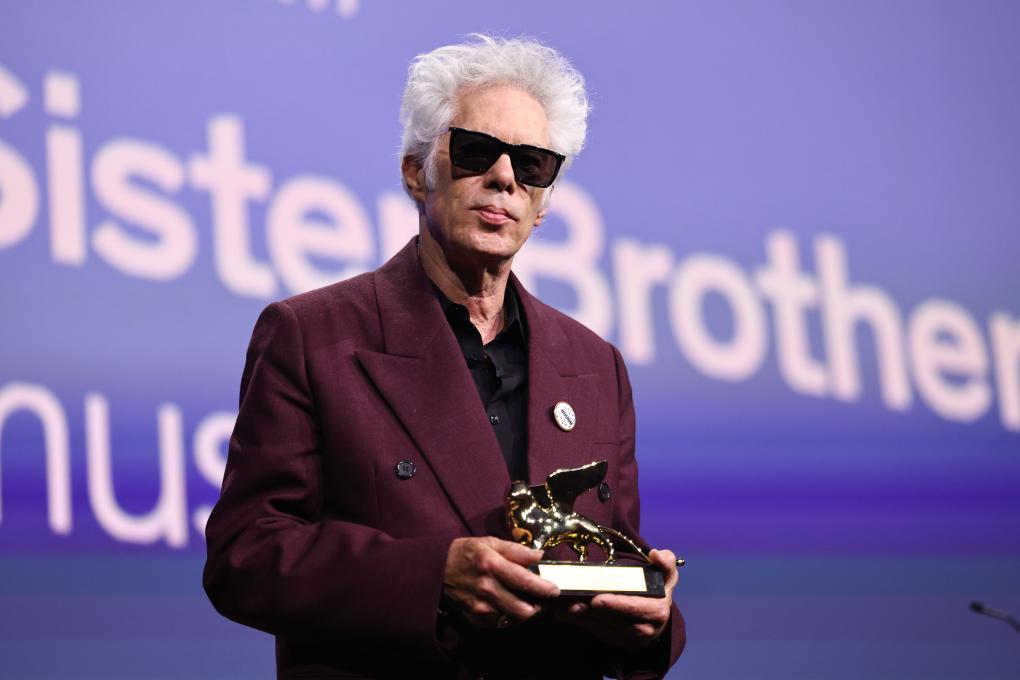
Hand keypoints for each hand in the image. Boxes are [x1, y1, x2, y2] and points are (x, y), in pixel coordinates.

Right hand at [443, 536, 560, 627]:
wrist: (436, 569)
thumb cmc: (467, 552)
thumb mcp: (490, 542)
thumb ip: (516, 550)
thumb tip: (539, 556)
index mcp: (492, 566)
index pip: (525, 581)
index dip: (543, 588)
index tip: (555, 590)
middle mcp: (486, 589)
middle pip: (523, 609)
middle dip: (537, 607)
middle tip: (542, 600)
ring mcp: (480, 607)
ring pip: (513, 619)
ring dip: (524, 613)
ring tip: (527, 602)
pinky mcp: (475, 619)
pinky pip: (500, 623)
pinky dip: (509, 617)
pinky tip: (509, 606)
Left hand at [554, 548, 677, 646]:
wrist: (658, 614)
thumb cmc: (659, 587)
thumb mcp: (667, 573)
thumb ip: (665, 562)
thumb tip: (656, 554)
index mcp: (657, 611)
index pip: (633, 608)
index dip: (615, 605)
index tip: (596, 599)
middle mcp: (645, 630)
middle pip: (613, 621)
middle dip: (590, 612)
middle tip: (570, 602)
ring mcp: (630, 639)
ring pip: (602, 629)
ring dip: (581, 619)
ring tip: (563, 607)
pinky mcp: (617, 642)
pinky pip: (597, 633)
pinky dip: (580, 623)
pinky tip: (565, 613)